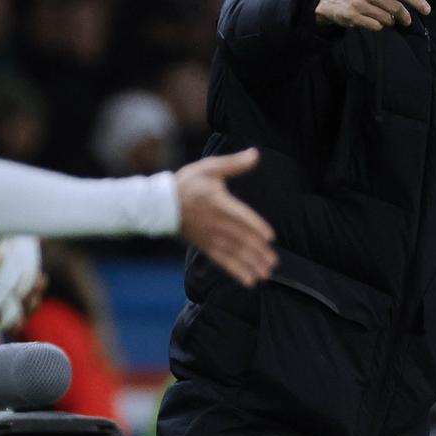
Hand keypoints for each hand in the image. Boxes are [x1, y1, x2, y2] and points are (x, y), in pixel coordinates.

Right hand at [173, 149, 277, 286]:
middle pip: (240, 239)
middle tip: (274, 262)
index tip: (270, 236)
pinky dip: (236, 272)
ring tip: (267, 274)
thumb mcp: (209, 168)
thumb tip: (256, 154)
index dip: (255, 226)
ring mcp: (210, 237)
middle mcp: (215, 223)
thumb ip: (234, 164)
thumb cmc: (187, 183)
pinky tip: (249, 281)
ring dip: (251, 264)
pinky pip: (223, 261)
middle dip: (258, 252)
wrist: (160, 204)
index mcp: (219, 203)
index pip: (240, 216)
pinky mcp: (205, 246)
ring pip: (234, 253)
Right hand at [315, 0, 432, 31]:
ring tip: (384, 17)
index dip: (416, 1)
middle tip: (406, 20)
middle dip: (403, 16)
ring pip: (386, 19)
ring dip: (388, 21)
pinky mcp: (352, 16)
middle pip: (395, 8)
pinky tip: (371, 21)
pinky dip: (377, 26)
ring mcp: (359, 3)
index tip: (427, 10)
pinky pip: (375, 26)